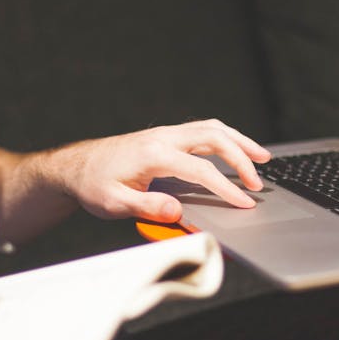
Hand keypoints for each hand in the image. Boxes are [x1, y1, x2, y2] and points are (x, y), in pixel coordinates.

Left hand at [56, 119, 271, 222]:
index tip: (244, 203)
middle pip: (215, 138)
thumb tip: (176, 211)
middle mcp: (163, 138)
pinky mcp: (165, 136)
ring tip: (262, 157)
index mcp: (154, 154)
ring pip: (212, 129)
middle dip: (242, 158)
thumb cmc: (93, 186)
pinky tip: (236, 148)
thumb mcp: (113, 203)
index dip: (226, 188)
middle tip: (259, 182)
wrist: (75, 167)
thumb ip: (146, 207)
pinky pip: (203, 130)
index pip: (201, 170)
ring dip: (240, 141)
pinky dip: (226, 137)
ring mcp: (165, 134)